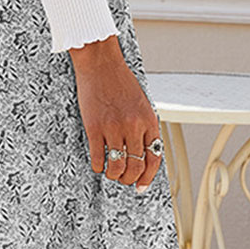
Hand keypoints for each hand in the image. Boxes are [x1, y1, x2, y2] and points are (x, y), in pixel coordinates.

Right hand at [68, 35, 161, 189]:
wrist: (101, 63)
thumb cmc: (120, 80)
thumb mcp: (141, 103)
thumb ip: (144, 126)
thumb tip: (142, 151)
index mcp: (149, 120)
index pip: (154, 158)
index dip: (148, 177)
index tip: (141, 185)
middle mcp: (134, 126)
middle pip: (136, 166)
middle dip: (130, 179)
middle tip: (124, 179)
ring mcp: (114, 127)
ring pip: (117, 166)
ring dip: (114, 175)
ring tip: (110, 173)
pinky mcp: (95, 127)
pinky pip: (98, 156)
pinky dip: (98, 165)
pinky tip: (97, 164)